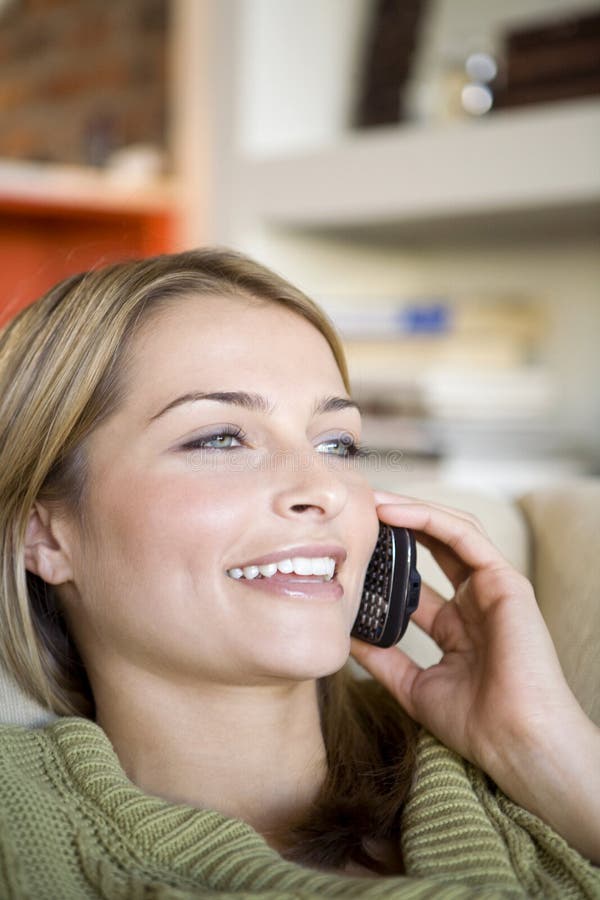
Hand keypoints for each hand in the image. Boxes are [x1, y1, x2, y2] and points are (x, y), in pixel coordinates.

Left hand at [350, 492, 599, 860]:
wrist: (516, 742)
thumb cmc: (476, 724)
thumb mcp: (413, 686)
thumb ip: (383, 659)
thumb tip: (345, 636)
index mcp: (457, 626)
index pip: (416, 580)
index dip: (384, 561)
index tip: (350, 547)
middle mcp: (474, 601)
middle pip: (432, 545)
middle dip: (395, 524)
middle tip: (357, 509)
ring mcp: (492, 588)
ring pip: (449, 531)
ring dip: (410, 511)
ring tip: (371, 501)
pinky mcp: (505, 581)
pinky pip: (465, 536)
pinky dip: (429, 519)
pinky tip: (395, 512)